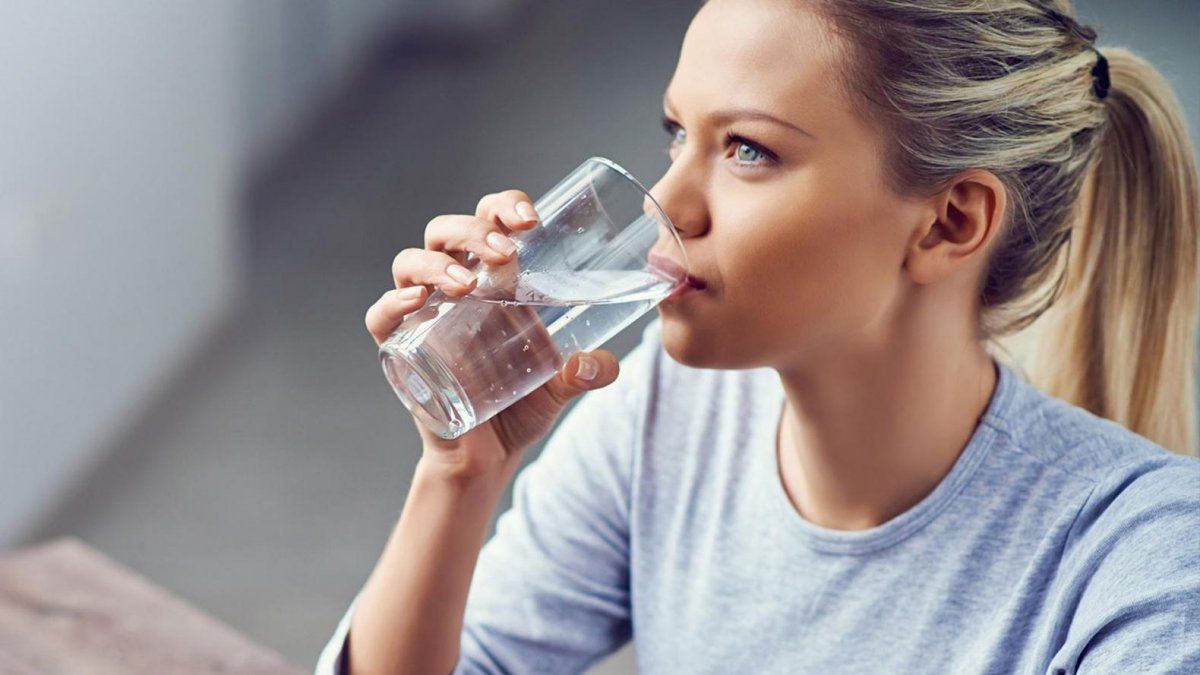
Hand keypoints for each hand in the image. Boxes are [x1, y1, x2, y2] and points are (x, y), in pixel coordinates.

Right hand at [365, 189, 620, 479]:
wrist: (488, 457)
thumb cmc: (522, 405)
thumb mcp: (562, 385)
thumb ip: (588, 372)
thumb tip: (601, 364)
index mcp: (494, 279)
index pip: (489, 220)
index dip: (504, 206)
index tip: (531, 219)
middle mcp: (454, 287)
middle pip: (446, 231)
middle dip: (473, 230)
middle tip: (505, 254)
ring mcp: (423, 315)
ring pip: (410, 263)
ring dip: (437, 263)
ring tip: (467, 283)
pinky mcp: (401, 350)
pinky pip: (381, 317)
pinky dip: (392, 304)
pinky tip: (417, 303)